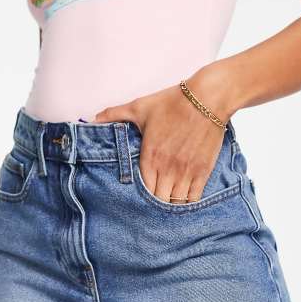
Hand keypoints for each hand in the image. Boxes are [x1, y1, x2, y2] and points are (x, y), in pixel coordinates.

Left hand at [93, 63, 235, 202]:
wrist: (207, 98)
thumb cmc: (173, 102)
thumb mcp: (140, 107)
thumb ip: (115, 114)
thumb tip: (94, 118)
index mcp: (150, 157)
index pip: (142, 191)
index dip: (140, 196)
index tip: (140, 195)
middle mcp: (167, 169)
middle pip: (158, 201)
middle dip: (155, 203)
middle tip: (154, 200)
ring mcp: (186, 172)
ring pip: (175, 202)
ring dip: (170, 202)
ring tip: (168, 200)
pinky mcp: (203, 171)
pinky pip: (194, 198)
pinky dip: (188, 201)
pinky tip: (184, 197)